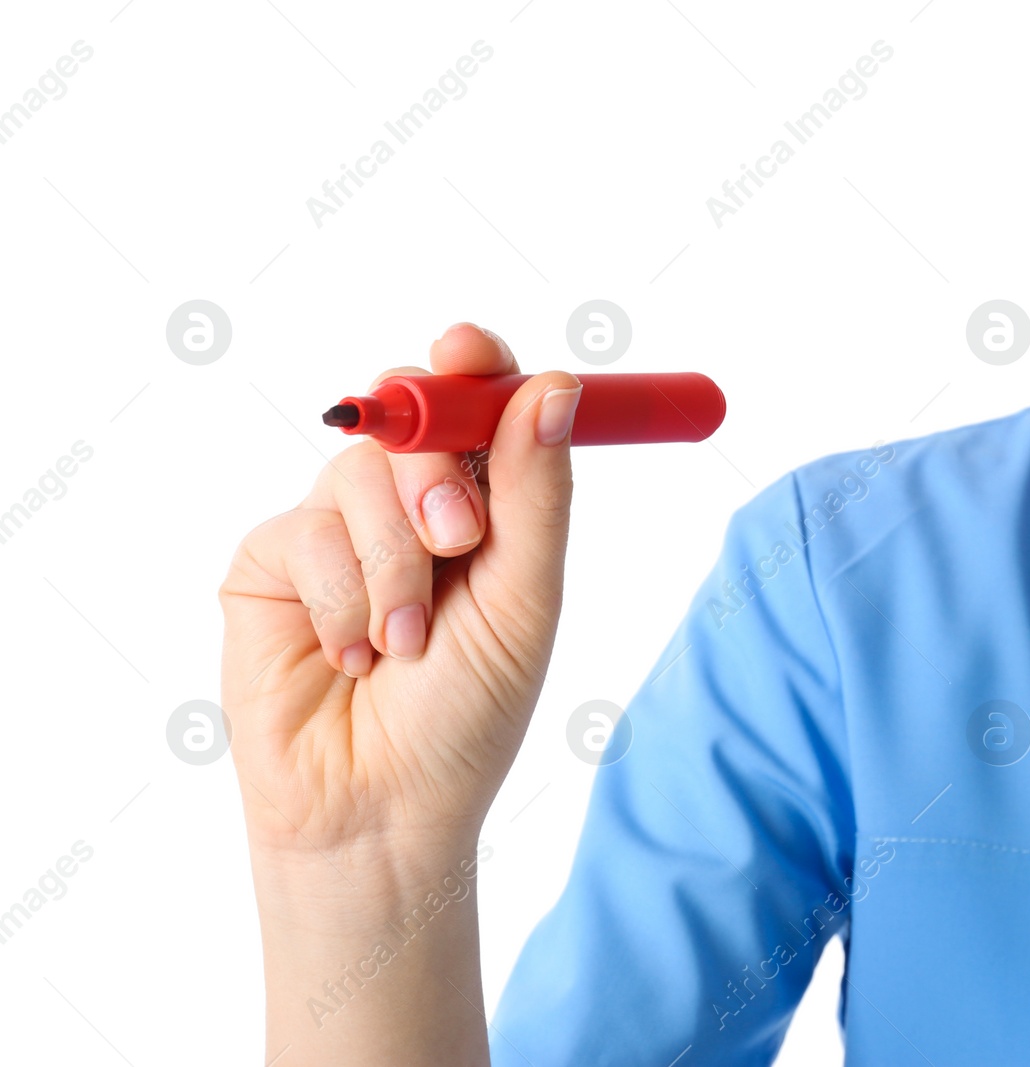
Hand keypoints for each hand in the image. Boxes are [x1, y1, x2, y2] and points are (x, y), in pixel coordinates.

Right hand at [219, 323, 582, 858]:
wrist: (382, 807)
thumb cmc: (467, 714)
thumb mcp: (524, 599)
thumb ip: (536, 492)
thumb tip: (558, 385)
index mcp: (484, 506)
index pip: (480, 405)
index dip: (474, 365)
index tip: (467, 348)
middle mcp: (407, 506)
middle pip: (415, 419)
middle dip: (437, 474)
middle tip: (459, 541)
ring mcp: (336, 529)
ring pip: (357, 473)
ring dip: (394, 565)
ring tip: (404, 644)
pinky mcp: (271, 563)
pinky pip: (301, 531)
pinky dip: (340, 596)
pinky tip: (352, 655)